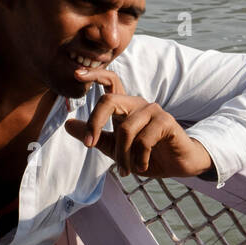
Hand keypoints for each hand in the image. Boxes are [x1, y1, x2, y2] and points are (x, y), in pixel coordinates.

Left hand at [63, 68, 213, 178]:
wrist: (178, 165)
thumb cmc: (147, 154)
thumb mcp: (115, 148)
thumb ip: (94, 136)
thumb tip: (68, 124)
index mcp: (125, 107)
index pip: (110, 81)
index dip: (94, 74)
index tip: (76, 74)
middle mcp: (138, 103)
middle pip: (109, 101)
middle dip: (95, 123)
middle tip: (89, 144)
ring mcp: (153, 110)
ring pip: (125, 129)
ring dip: (122, 156)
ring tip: (126, 170)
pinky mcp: (166, 121)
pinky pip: (143, 140)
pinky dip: (139, 159)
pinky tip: (141, 167)